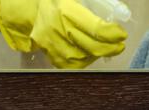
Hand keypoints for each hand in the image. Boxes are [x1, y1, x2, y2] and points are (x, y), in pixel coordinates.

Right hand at [0, 0, 127, 68]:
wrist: (27, 10)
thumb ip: (92, 4)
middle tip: (119, 46)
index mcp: (65, 12)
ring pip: (83, 58)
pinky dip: (85, 61)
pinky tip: (91, 55)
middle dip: (109, 48)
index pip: (95, 28)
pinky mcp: (52, 55)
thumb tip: (116, 9)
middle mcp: (59, 30)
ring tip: (106, 49)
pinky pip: (73, 65)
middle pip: (91, 46)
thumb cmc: (52, 1)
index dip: (111, 34)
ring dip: (97, 55)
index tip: (121, 34)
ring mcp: (54, 45)